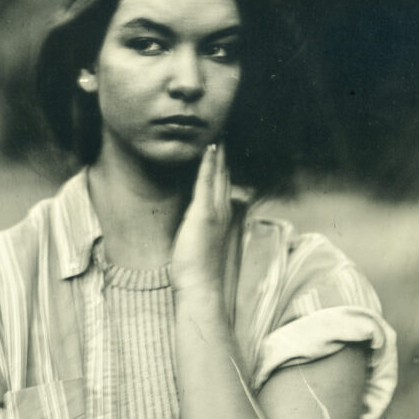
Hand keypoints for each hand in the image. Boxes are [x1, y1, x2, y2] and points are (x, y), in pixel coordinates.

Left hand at [171, 142, 230, 293]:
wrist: (201, 285)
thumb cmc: (197, 269)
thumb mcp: (199, 242)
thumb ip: (199, 227)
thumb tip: (194, 218)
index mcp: (221, 217)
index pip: (223, 185)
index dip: (222, 166)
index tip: (221, 148)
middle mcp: (223, 211)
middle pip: (224, 176)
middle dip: (224, 155)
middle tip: (224, 133)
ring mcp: (215, 211)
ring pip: (219, 175)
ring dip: (219, 153)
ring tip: (219, 133)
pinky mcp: (204, 213)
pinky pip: (207, 182)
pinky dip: (209, 164)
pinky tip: (209, 149)